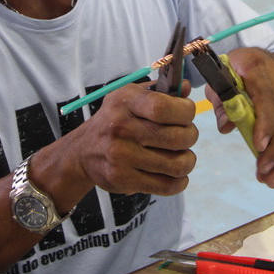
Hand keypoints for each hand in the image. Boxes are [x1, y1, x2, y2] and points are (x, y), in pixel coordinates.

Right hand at [63, 80, 198, 196]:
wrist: (82, 152)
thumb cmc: (114, 119)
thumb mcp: (130, 97)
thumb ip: (160, 91)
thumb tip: (186, 87)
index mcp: (125, 102)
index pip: (163, 107)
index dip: (185, 111)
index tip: (186, 113)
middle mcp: (121, 128)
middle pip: (177, 137)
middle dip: (190, 136)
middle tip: (185, 136)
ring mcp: (122, 157)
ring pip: (177, 164)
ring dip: (188, 160)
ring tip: (181, 155)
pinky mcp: (124, 180)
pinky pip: (167, 185)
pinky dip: (179, 181)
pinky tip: (175, 173)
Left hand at [206, 48, 273, 188]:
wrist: (267, 61)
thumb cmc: (236, 72)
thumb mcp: (221, 79)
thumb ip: (221, 102)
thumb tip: (226, 127)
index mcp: (256, 65)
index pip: (266, 94)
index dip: (265, 120)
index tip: (259, 145)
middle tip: (262, 170)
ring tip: (269, 181)